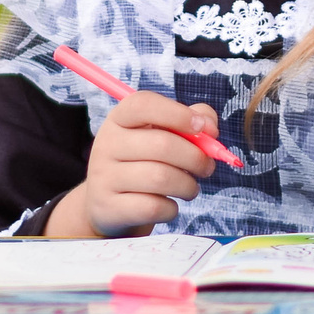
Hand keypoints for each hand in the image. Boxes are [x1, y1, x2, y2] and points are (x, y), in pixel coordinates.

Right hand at [47, 91, 219, 238]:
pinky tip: (169, 205)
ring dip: (188, 186)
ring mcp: (104, 177)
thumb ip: (190, 119)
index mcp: (119, 119)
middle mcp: (107, 144)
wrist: (109, 205)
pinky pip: (153, 207)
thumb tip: (209, 126)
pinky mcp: (109, 208)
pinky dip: (171, 209)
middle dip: (196, 158)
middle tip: (207, 167)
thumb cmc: (144, 162)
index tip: (202, 127)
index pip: (144, 104)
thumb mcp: (161, 134)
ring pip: (161, 178)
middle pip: (162, 144)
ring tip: (190, 188)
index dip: (178, 113)